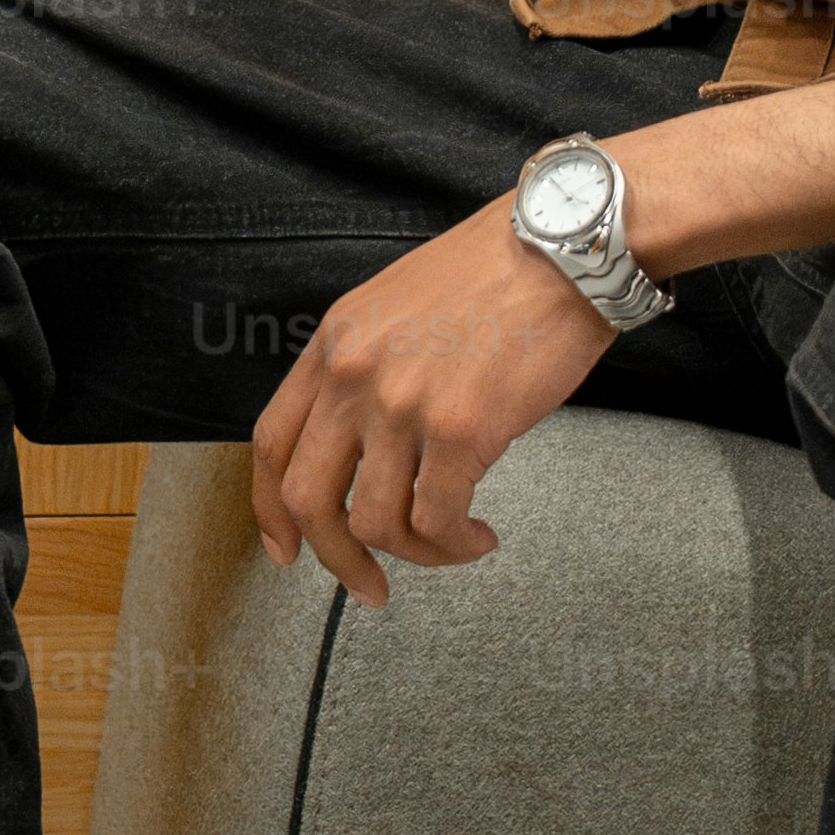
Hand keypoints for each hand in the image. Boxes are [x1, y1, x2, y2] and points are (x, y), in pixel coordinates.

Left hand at [247, 208, 613, 607]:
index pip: (272, 444)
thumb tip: (364, 441)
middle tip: (367, 587)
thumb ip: (366, 366)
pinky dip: (454, 546)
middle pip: (306, 498)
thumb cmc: (496, 274)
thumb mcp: (396, 306)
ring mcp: (402, 404)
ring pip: (371, 521)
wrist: (564, 247)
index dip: (269, 510)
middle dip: (333, 558)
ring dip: (411, 557)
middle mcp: (354, 376)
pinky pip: (435, 520)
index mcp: (333, 345)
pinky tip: (480, 537)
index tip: (286, 549)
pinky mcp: (461, 430)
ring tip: (450, 549)